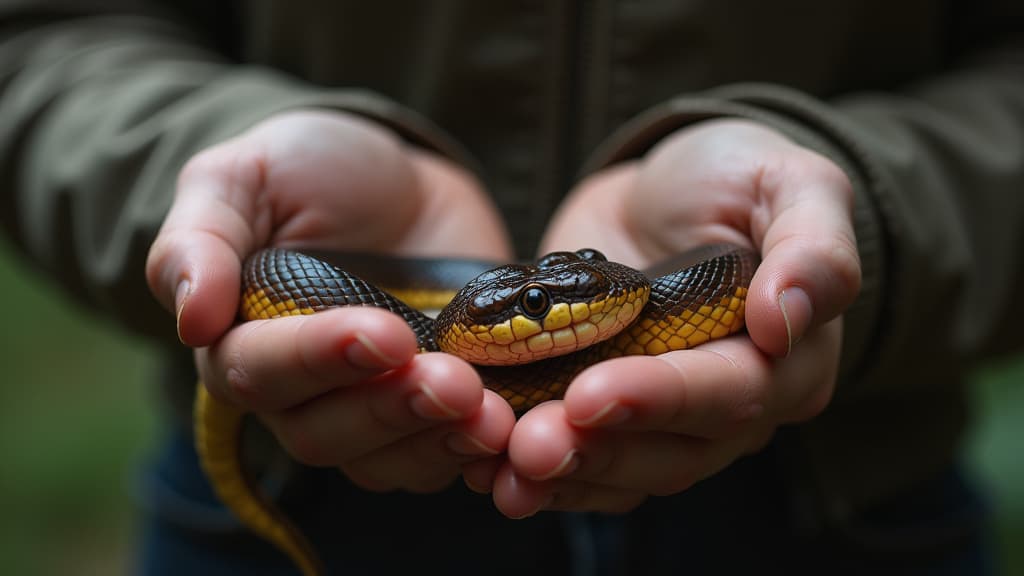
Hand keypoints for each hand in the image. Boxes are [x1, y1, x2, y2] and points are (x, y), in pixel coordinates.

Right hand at [146, 110, 514, 491]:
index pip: (259, 372)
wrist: (403, 185)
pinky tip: (511, 432)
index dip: (319, 359)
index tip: (384, 334)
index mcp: (242, 340)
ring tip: (490, 412)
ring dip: (438, 441)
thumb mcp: (245, 176)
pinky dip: (477, 452)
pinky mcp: (434, 412)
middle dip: (390, 409)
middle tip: (454, 381)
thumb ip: (202, 237)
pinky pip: (444, 456)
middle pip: (325, 434)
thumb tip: (191, 317)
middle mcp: (301, 394)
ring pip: (387, 461)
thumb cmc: (312, 172)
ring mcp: (371, 409)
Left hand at [473, 119, 859, 516]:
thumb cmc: (737, 179)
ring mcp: (665, 419)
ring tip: (498, 466)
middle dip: (597, 450)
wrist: (664, 192)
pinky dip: (537, 471)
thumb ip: (812, 245)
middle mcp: (730, 407)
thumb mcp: (790, 184)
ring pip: (621, 471)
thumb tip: (786, 316)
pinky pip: (581, 461)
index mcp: (788, 360)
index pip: (730, 393)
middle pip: (670, 453)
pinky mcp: (607, 412)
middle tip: (529, 446)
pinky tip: (486, 466)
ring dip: (559, 475)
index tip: (594, 395)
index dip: (662, 398)